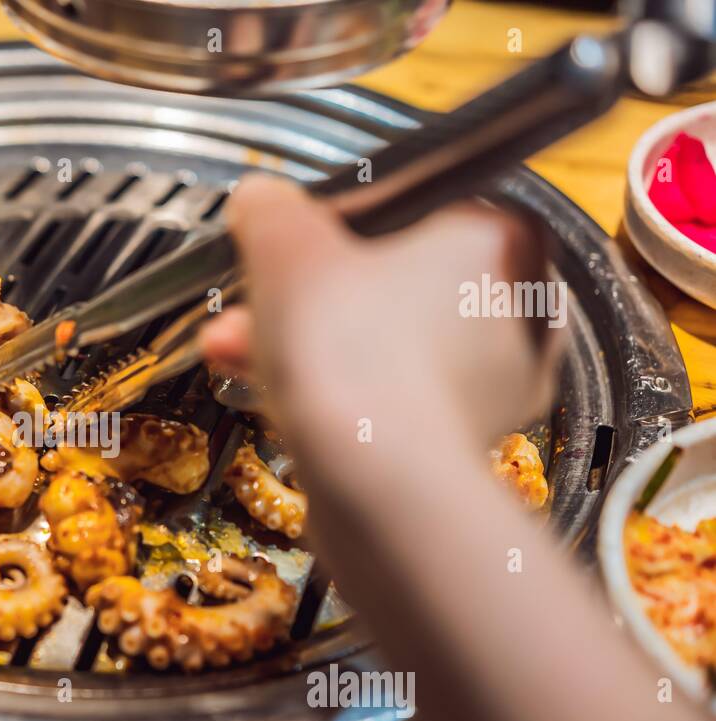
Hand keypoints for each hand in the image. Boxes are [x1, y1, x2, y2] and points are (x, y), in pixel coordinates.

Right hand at [201, 175, 563, 473]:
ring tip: (236, 354)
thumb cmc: (348, 345)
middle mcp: (520, 305)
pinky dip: (339, 396)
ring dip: (306, 346)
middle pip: (389, 282)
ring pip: (383, 343)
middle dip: (304, 297)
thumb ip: (271, 207)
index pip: (412, 207)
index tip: (283, 253)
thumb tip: (262, 199)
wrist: (382, 485)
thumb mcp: (286, 245)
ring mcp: (500, 382)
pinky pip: (392, 397)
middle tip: (248, 307)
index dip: (334, 230)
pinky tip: (280, 402)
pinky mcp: (468, 442)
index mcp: (502, 235)